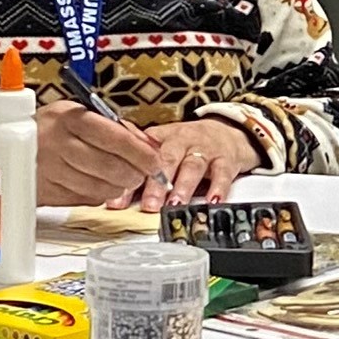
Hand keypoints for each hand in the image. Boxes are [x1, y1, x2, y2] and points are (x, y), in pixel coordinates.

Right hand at [0, 89, 174, 216]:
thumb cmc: (45, 131)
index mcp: (68, 117)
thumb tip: (148, 144)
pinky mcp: (46, 193)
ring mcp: (50, 170)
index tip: (154, 160)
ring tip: (122, 180)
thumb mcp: (75, 116)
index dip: (139, 151)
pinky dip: (99, 194)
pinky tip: (98, 185)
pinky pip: (85, 198)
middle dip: (134, 174)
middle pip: (110, 165)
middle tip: (142, 174)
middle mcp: (57, 143)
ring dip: (118, 187)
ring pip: (100, 187)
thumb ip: (112, 127)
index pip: (113, 135)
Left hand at [130, 111, 261, 206]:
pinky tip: (212, 202)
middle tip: (149, 205)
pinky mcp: (226, 159)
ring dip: (184, 187)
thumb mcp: (162, 149)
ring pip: (192, 166)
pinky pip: (222, 173)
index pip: (141, 158)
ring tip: (176, 204)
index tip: (118, 201)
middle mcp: (182, 141)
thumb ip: (139, 169)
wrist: (227, 132)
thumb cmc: (188, 146)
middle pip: (167, 160)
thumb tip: (110, 195)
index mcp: (161, 139)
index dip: (129, 180)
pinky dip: (218, 188)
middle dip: (156, 185)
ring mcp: (205, 150)